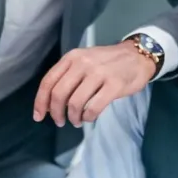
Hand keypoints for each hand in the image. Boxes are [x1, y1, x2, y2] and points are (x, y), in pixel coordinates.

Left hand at [34, 41, 155, 126]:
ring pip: (75, 103)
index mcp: (72, 57)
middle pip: (59, 94)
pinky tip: (89, 117)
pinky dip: (88, 117)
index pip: (48, 81)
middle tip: (60, 121)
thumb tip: (50, 104)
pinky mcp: (114, 85)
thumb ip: (68, 77)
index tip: (39, 116)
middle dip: (56, 113)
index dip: (40, 102)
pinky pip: (93, 108)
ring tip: (77, 121)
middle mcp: (83, 63)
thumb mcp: (84, 60)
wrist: (138, 56)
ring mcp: (99, 74)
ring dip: (73, 117)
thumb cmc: (108, 62)